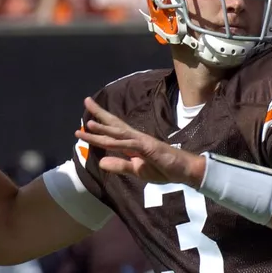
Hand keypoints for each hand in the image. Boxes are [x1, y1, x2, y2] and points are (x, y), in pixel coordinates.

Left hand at [76, 97, 206, 186]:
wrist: (184, 171)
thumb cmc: (163, 168)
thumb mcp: (137, 170)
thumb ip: (120, 166)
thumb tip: (100, 162)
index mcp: (132, 143)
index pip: (113, 131)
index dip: (100, 124)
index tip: (86, 118)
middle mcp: (136, 138)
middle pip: (115, 124)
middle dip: (100, 114)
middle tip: (86, 101)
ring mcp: (142, 142)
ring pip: (120, 134)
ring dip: (104, 129)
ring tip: (89, 123)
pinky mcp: (149, 148)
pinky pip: (131, 145)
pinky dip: (118, 143)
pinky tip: (107, 141)